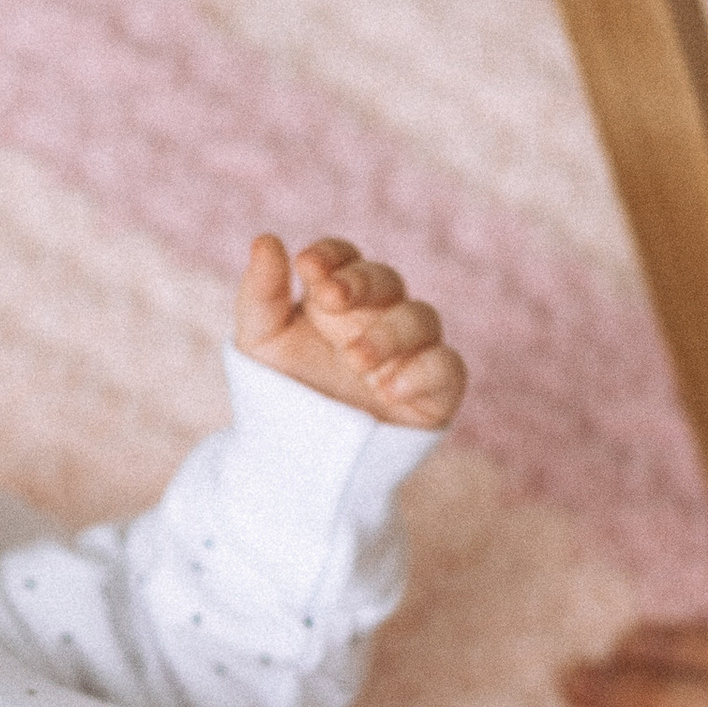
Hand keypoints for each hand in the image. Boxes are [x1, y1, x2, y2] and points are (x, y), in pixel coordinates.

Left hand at [235, 234, 464, 431]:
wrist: (295, 467)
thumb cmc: (278, 398)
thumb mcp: (259, 345)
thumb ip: (260, 294)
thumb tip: (267, 239)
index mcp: (336, 301)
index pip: (345, 259)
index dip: (332, 256)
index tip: (307, 267)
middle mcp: (377, 319)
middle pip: (387, 280)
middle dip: (361, 284)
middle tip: (331, 300)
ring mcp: (410, 353)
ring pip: (421, 318)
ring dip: (389, 333)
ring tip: (356, 360)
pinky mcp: (434, 392)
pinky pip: (448, 367)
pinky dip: (424, 371)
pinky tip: (390, 389)